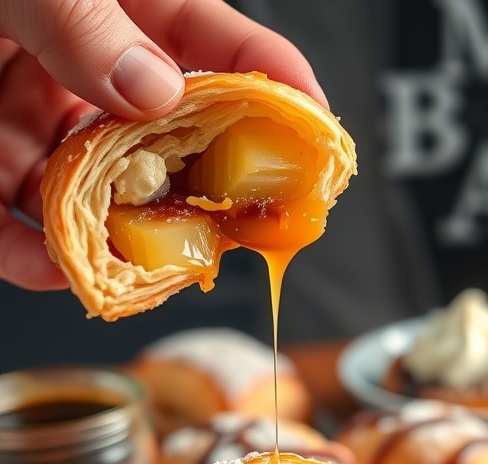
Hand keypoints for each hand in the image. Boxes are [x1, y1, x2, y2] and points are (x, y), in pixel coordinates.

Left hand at [0, 0, 325, 290]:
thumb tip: (156, 92)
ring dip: (115, 241)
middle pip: (158, 139)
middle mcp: (77, 69)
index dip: (268, 80)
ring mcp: (30, 118)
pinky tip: (53, 271)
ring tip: (138, 269)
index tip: (315, 126)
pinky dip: (29, 258)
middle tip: (233, 226)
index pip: (205, 41)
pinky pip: (9, 224)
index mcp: (110, 8)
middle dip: (196, 188)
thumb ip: (88, 24)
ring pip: (91, 195)